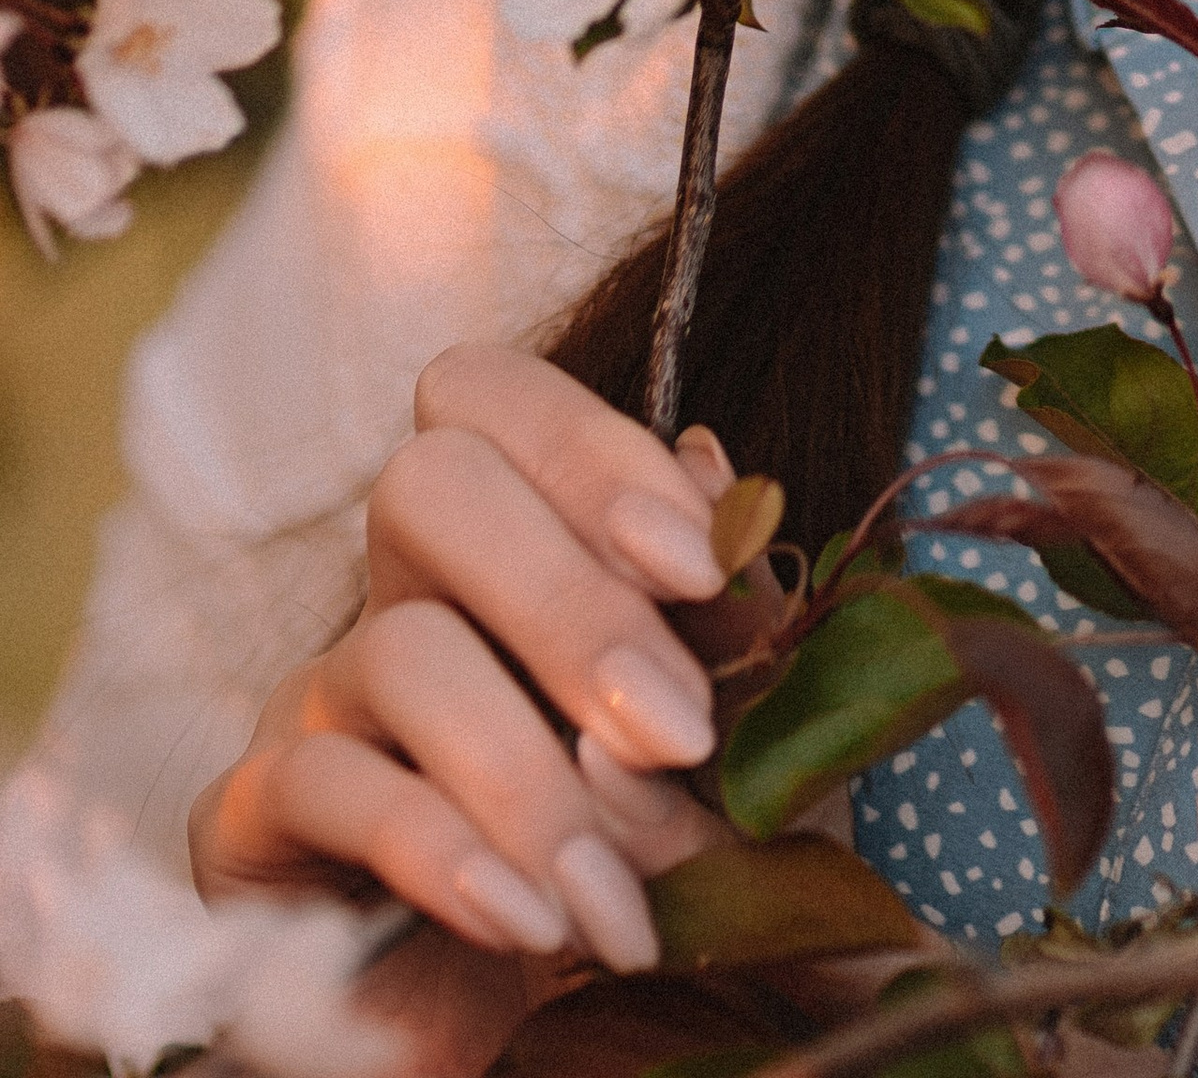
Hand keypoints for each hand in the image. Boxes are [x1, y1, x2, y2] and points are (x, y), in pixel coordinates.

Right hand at [190, 348, 744, 1065]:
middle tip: (679, 731)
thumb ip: (733, 620)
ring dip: (531, 778)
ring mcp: (317, 696)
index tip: (699, 570)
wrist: (547, 1030)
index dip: (592, 453)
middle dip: (569, 602)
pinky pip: (325, 787)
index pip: (491, 397)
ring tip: (620, 896)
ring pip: (399, 648)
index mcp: (509, 537)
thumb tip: (718, 475)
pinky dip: (445, 854)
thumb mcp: (730, 744)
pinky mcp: (249, 820)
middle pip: (428, 482)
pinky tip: (531, 924)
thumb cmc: (650, 855)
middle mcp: (398, 588)